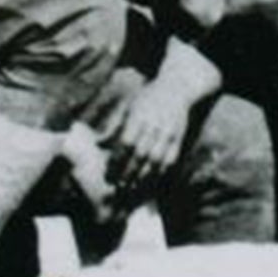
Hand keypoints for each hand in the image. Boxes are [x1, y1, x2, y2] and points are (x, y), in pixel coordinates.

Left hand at [99, 78, 193, 192]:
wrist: (177, 88)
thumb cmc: (147, 98)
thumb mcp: (128, 106)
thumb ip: (113, 126)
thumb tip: (98, 145)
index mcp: (139, 116)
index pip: (126, 142)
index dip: (117, 159)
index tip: (110, 171)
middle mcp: (154, 125)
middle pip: (140, 154)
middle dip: (129, 172)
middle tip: (119, 186)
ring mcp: (168, 133)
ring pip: (156, 160)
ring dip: (144, 176)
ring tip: (134, 187)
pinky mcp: (179, 138)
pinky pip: (171, 159)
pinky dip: (161, 172)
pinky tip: (151, 180)